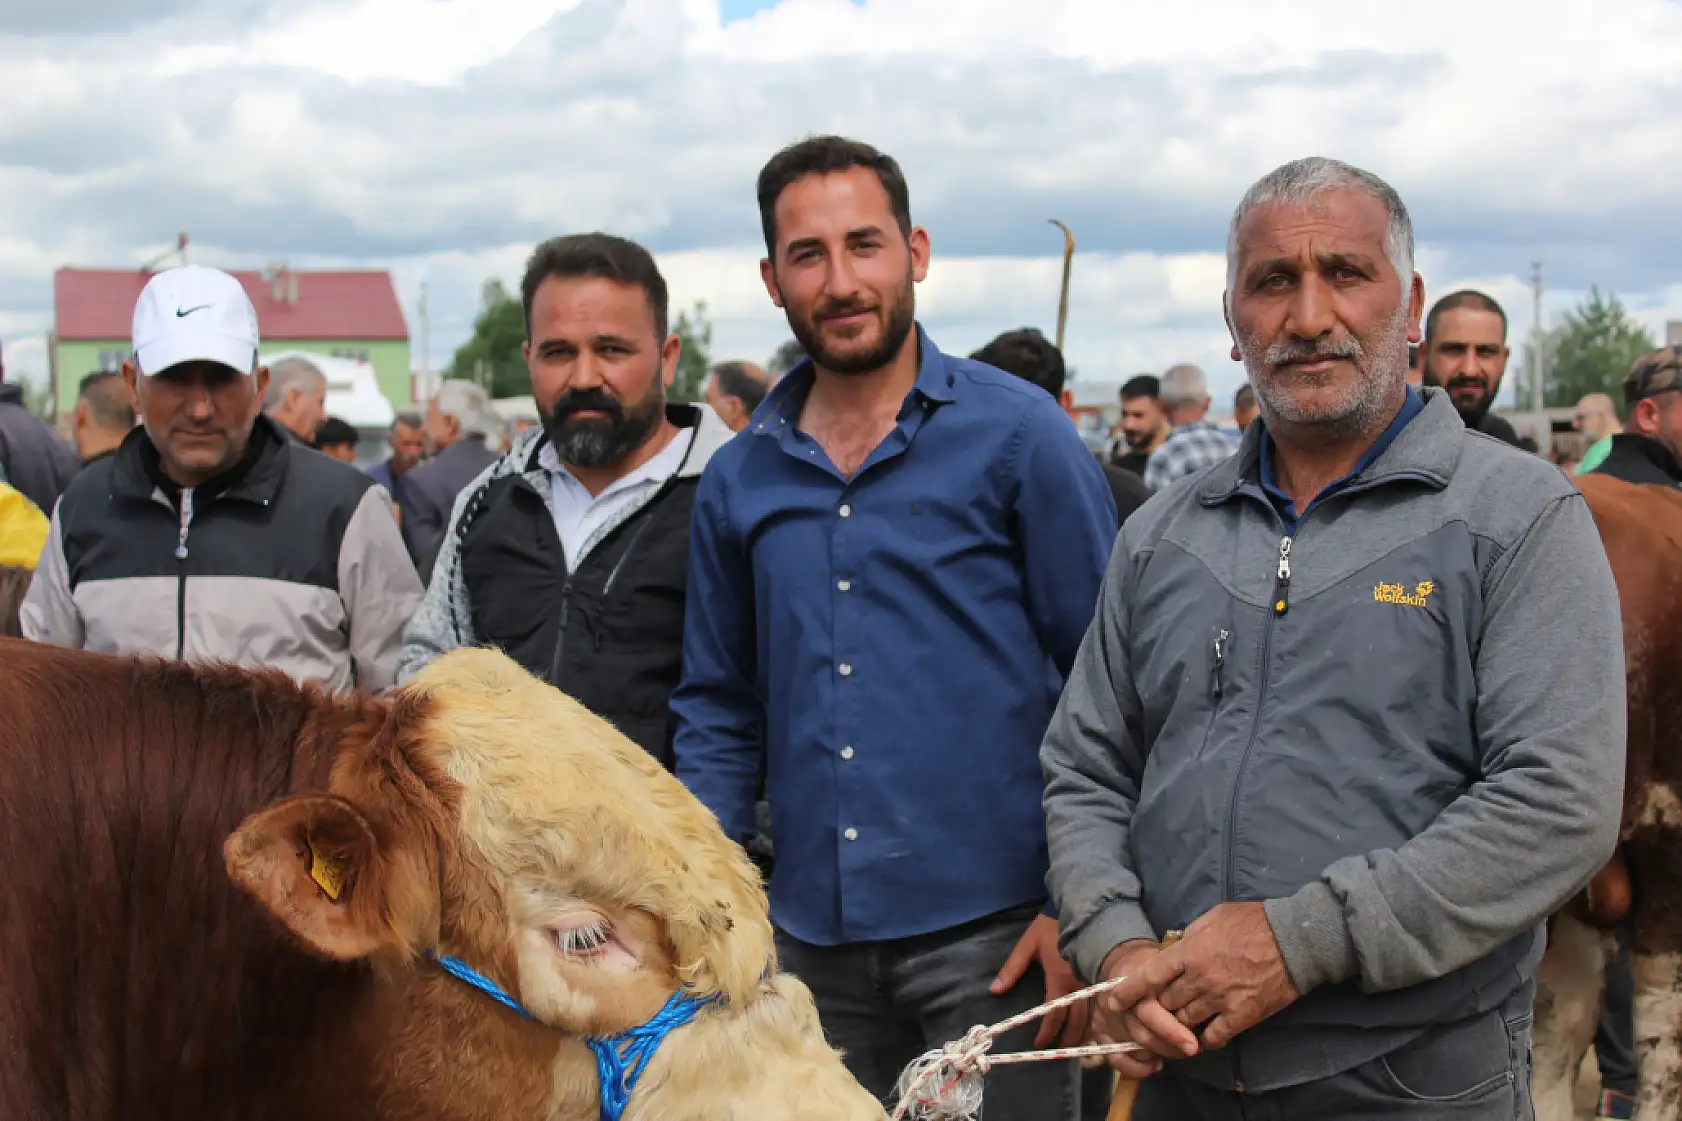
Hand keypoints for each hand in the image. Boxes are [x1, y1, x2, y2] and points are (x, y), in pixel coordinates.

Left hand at [991, 914, 1090, 1047]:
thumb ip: (1012, 969)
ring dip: (1084, 1031)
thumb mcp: (1027, 946)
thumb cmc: (1049, 928)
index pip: (1054, 1014)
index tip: (1039, 1043)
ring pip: (1093, 1014)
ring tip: (1077, 1043)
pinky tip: (1093, 1026)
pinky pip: (1100, 1003)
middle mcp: (1078, 984)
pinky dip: (1096, 1018)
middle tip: (1060, 1049)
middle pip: (1077, 1020)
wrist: (1076, 908)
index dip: (1047, 1032)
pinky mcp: (1099, 975)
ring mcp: (1092, 980)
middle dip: (1068, 1037)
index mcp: (1059, 979)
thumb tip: (995, 990)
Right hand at [1091, 940, 1198, 1078]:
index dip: (1172, 1031)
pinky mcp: (1099, 1032)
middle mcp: (1114, 1002)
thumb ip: (1177, 983)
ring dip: (1159, 1055)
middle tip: (1193, 1050)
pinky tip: (1155, 1065)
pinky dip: (1137, 1069)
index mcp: (1130, 983)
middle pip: (1142, 1035)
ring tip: (1179, 1052)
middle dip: (1171, 1047)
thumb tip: (1202, 1006)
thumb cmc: (1150, 963)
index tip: (1194, 1044)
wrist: (1121, 961)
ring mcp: (1104, 1018)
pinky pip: (1117, 1059)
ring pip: (1133, 1048)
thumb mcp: (1164, 961)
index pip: (1148, 1012)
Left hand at [1108, 903, 1299, 1050]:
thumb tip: (1174, 946)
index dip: (1128, 991)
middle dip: (1158, 1006)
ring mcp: (1221, 998)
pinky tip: (1204, 1035)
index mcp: (1190, 951)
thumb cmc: (1254, 922)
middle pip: (1165, 1002)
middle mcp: (1200, 978)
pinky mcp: (1242, 1015)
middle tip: (1157, 1008)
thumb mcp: (1213, 917)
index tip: (1113, 1001)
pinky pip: (1214, 1036)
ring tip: (1179, 1022)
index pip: (1150, 975)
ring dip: (1179, 1023)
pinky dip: (1205, 1038)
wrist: (1294, 940)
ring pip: (1185, 1021)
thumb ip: (1189, 935)